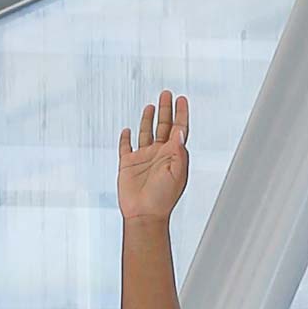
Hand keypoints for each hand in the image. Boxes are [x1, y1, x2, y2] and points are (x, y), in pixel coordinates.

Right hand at [118, 90, 189, 226]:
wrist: (145, 214)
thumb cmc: (163, 198)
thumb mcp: (176, 172)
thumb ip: (178, 150)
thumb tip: (180, 130)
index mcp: (173, 155)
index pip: (179, 129)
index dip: (181, 113)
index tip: (182, 99)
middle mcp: (159, 154)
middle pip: (163, 126)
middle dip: (166, 110)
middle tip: (167, 93)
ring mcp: (143, 158)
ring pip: (146, 133)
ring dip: (149, 119)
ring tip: (152, 105)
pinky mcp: (128, 164)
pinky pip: (126, 147)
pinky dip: (125, 138)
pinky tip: (127, 130)